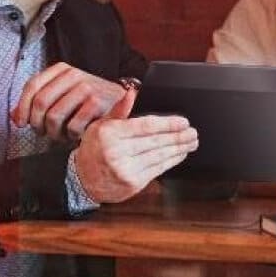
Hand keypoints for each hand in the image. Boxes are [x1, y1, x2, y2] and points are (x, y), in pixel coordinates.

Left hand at [11, 62, 127, 141]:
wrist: (120, 100)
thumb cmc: (86, 101)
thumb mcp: (62, 94)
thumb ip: (37, 103)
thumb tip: (14, 117)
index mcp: (61, 69)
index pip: (32, 86)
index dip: (22, 107)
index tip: (21, 123)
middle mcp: (73, 74)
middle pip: (41, 103)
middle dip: (37, 123)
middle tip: (42, 133)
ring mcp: (86, 87)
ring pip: (55, 117)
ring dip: (54, 133)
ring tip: (60, 136)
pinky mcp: (97, 103)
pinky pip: (72, 126)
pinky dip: (71, 136)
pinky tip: (76, 135)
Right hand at [73, 88, 198, 203]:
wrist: (83, 180)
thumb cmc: (93, 150)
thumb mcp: (101, 125)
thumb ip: (119, 110)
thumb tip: (132, 92)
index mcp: (110, 134)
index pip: (145, 126)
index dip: (168, 123)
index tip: (183, 121)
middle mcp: (117, 151)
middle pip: (156, 141)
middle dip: (178, 136)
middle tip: (192, 132)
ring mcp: (126, 169)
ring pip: (159, 156)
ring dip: (179, 148)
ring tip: (191, 142)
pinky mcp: (133, 183)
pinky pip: (157, 169)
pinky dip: (171, 161)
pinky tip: (179, 154)